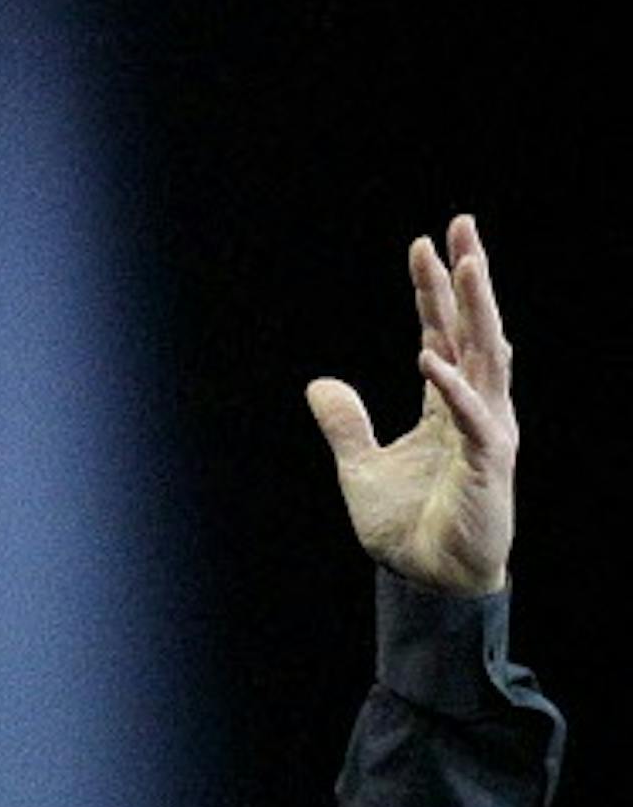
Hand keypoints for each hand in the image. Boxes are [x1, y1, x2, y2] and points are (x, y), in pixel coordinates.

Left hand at [305, 216, 513, 595]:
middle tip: (460, 226)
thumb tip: (320, 383)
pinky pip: (472, 419)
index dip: (433, 291)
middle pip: (471, 330)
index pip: (442, 334)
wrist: (429, 580)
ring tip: (468, 264)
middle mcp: (474, 409)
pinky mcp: (487, 464)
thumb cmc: (407, 528)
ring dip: (475, 312)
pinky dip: (452, 388)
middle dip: (466, 278)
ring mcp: (486, 432)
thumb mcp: (359, 469)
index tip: (424, 245)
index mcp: (447, 406)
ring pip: (486, 358)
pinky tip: (431, 359)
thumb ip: (345, 425)